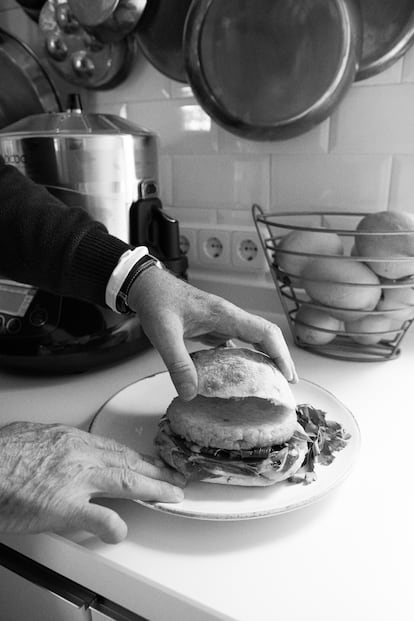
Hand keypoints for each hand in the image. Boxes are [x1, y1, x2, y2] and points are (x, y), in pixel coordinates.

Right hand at [0, 422, 184, 542]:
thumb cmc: (0, 454)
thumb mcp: (31, 433)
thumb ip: (53, 440)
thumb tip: (58, 442)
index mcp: (72, 440)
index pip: (116, 448)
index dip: (139, 457)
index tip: (153, 462)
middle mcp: (80, 456)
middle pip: (128, 462)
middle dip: (156, 471)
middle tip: (176, 477)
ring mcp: (76, 480)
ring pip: (126, 482)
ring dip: (154, 489)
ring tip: (172, 495)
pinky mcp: (64, 506)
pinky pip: (99, 517)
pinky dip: (114, 526)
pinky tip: (122, 532)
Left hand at [128, 267, 297, 400]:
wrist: (145, 285)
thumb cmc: (156, 301)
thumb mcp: (163, 334)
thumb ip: (177, 363)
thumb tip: (190, 393)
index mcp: (224, 314)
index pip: (264, 332)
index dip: (280, 353)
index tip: (287, 374)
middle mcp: (228, 316)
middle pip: (265, 336)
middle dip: (279, 357)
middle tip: (286, 382)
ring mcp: (221, 321)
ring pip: (252, 339)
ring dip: (264, 357)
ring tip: (270, 380)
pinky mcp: (212, 326)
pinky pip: (236, 342)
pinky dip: (243, 357)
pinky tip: (240, 373)